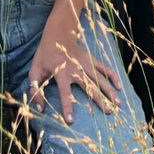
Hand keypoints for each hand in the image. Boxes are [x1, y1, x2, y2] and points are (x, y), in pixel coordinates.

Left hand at [27, 8, 120, 125]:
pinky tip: (119, 86)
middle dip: (100, 99)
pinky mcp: (91, 58)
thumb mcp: (34, 70)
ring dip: (110, 91)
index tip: (70, 121)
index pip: (64, 92)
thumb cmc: (45, 54)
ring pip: (100, 78)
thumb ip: (34, 90)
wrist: (57, 33)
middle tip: (109, 112)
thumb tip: (40, 108)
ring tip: (118, 104)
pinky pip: (104, 67)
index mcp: (61, 72)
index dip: (67, 106)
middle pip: (89, 86)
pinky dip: (112, 76)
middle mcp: (75, 68)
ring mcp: (85, 62)